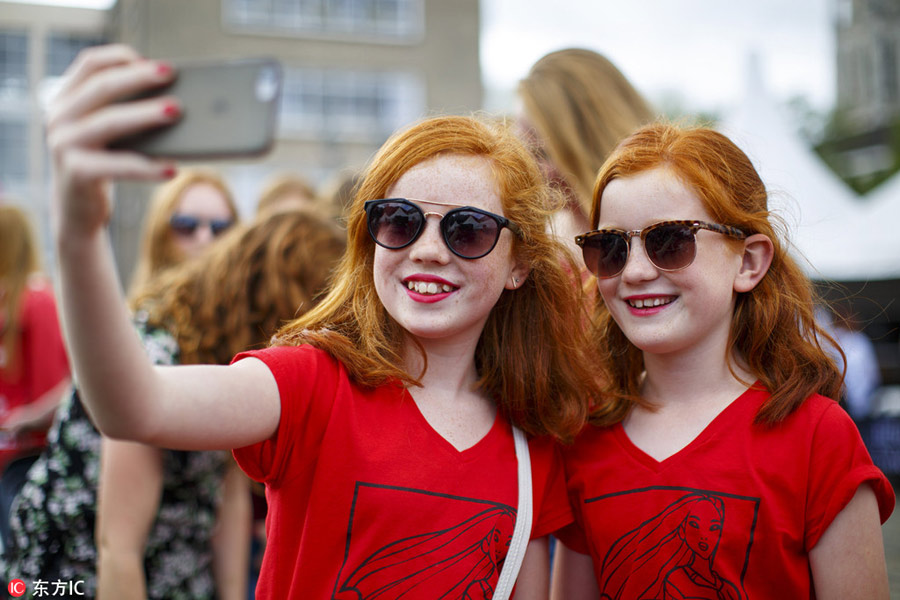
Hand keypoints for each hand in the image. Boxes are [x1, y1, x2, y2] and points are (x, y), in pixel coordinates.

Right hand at [46, 44, 180, 240]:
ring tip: (177, 111)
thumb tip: (174, 97)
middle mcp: (59, 117)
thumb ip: (123, 109)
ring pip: (110, 121)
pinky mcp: (77, 173)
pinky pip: (120, 165)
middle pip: (102, 86)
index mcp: (65, 99)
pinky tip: (173, 168)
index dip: (121, 57)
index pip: (90, 64)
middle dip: (139, 77)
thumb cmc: (103, 163)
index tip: (154, 61)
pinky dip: (148, 167)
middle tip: (171, 74)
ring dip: (146, 114)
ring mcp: (64, 144)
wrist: (77, 210)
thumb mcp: (107, 133)